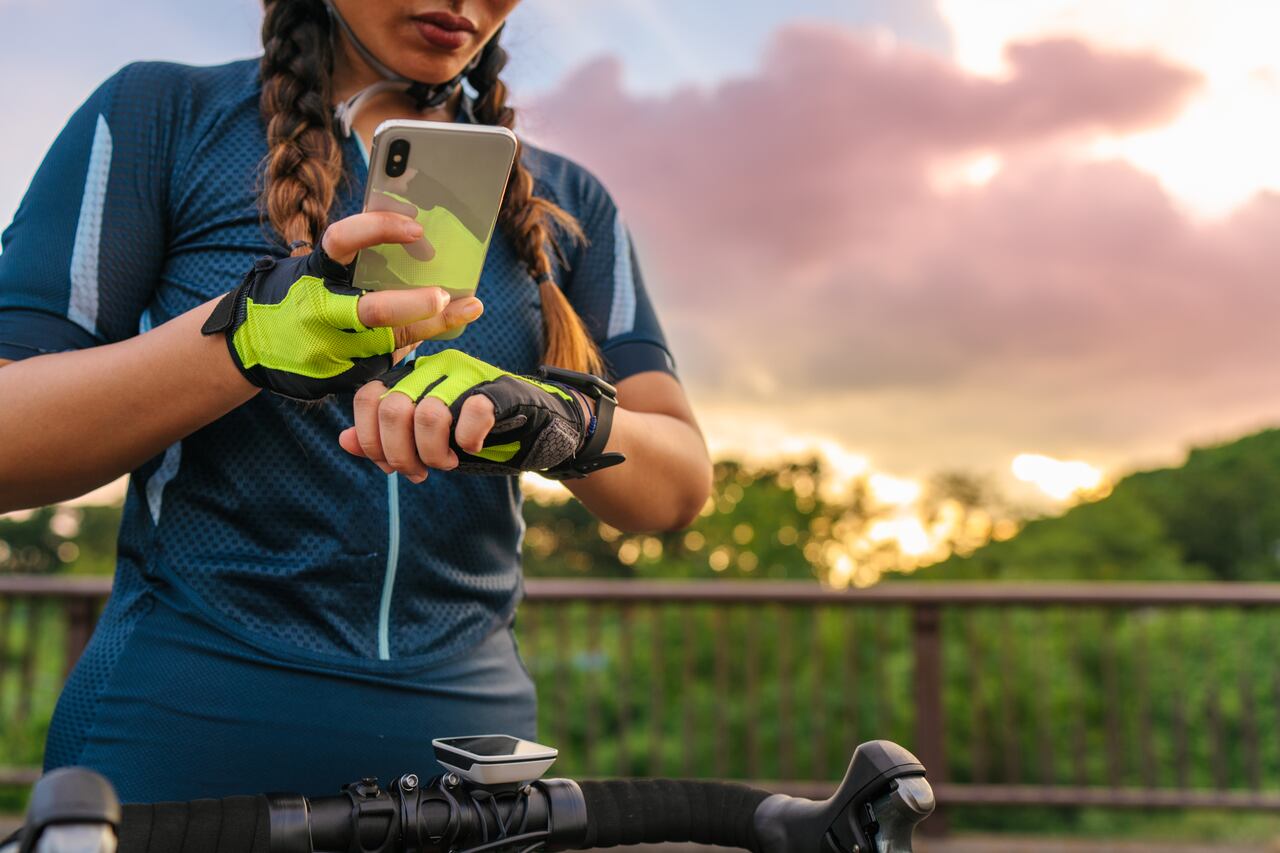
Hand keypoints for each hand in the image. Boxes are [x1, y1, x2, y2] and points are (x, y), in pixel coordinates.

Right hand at [202, 211, 482, 399]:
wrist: (247, 347)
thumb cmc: (292, 299)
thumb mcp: (314, 274)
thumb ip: (356, 264)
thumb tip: (419, 250)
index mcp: (313, 274)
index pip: (342, 242)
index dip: (379, 230)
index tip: (417, 229)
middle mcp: (321, 312)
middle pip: (373, 311)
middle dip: (414, 306)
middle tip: (446, 296)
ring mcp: (330, 350)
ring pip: (389, 344)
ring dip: (429, 328)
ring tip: (464, 312)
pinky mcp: (340, 379)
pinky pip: (383, 366)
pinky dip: (412, 349)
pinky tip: (441, 332)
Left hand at [338, 349, 591, 480]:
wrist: (541, 430)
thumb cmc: (482, 437)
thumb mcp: (427, 445)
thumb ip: (387, 442)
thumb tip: (343, 442)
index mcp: (413, 377)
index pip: (368, 398)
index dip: (372, 439)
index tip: (391, 465)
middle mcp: (436, 367)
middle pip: (393, 408)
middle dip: (401, 454)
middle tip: (421, 471)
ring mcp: (469, 373)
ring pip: (428, 413)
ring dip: (434, 452)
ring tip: (449, 463)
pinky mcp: (501, 388)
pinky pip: (474, 411)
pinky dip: (469, 440)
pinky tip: (474, 447)